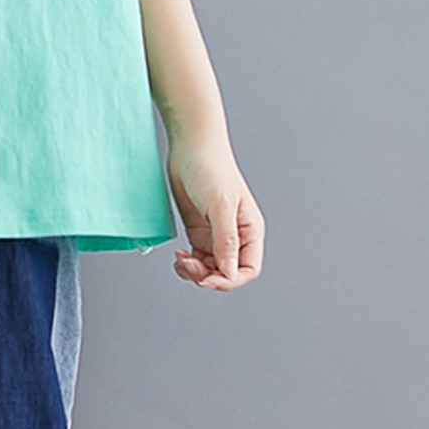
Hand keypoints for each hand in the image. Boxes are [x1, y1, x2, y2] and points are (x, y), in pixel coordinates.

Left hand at [165, 135, 264, 290]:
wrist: (190, 148)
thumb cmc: (211, 169)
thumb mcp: (220, 206)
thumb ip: (225, 240)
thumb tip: (230, 272)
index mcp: (250, 231)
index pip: (248, 269)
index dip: (229, 280)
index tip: (207, 279)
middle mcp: (235, 236)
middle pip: (226, 273)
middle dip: (207, 276)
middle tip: (187, 264)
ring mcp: (215, 235)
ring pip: (209, 268)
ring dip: (194, 272)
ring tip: (180, 260)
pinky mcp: (198, 231)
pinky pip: (196, 258)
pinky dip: (187, 263)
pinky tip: (178, 256)